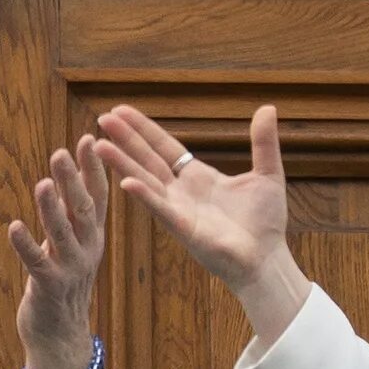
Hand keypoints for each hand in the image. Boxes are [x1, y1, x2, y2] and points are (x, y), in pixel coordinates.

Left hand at [8, 138, 107, 368]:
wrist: (60, 337)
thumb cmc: (61, 285)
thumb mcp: (70, 247)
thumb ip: (68, 217)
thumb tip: (63, 180)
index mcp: (93, 238)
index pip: (97, 198)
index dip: (93, 169)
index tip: (89, 139)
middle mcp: (87, 251)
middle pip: (82, 210)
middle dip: (72, 181)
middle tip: (62, 152)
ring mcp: (70, 270)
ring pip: (61, 234)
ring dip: (52, 208)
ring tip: (44, 183)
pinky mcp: (48, 288)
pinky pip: (37, 263)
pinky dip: (25, 244)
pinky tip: (14, 226)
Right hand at [96, 103, 308, 337]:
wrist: (268, 260)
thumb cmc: (265, 223)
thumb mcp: (267, 174)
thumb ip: (263, 142)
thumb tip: (267, 108)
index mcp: (197, 176)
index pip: (165, 147)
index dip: (144, 129)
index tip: (121, 110)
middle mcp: (181, 191)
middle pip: (148, 159)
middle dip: (125, 139)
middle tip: (103, 118)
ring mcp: (178, 210)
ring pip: (145, 181)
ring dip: (122, 163)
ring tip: (99, 145)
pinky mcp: (183, 229)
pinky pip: (161, 209)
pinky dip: (144, 196)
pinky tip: (126, 182)